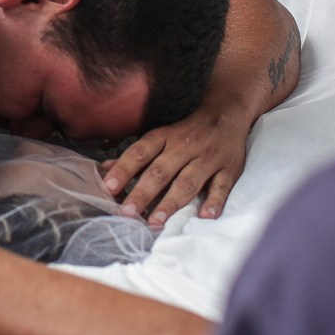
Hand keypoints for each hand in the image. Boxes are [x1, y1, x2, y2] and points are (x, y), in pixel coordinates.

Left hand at [101, 103, 249, 224]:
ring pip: (187, 182)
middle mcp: (184, 147)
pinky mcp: (229, 169)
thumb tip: (104, 169)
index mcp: (164, 137)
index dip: (123, 170)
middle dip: (142, 192)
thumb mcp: (160, 136)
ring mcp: (207, 158)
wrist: (227, 112)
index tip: (108, 187)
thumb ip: (135, 156)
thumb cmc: (187, 130)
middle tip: (127, 212)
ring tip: (155, 221)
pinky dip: (214, 201)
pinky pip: (221, 186)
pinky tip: (205, 216)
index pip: (140, 153)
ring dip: (171, 202)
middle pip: (160, 171)